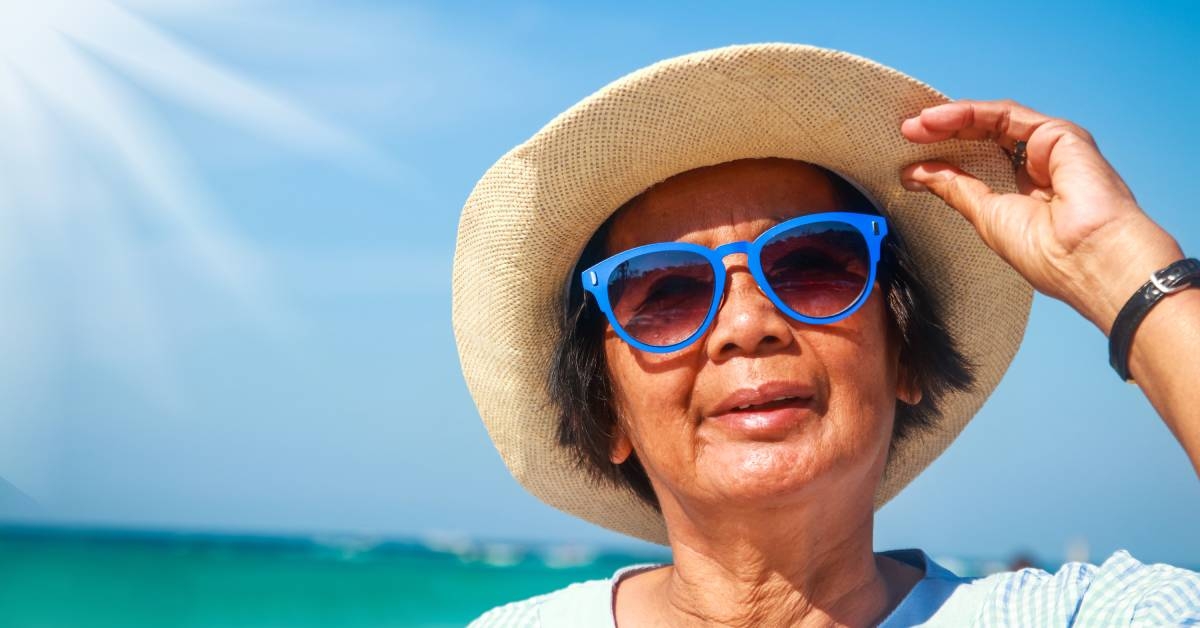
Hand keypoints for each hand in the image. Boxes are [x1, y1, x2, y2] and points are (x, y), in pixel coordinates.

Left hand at [899, 99, 1183, 333]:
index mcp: (1023, 192)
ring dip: (951, 119)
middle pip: (982, 138)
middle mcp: (1037, 166)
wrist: (1089, 259)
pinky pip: (1006, 115)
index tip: (905, 157)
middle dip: (941, 133)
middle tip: (905, 132)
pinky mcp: (1060, 134)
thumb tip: (914, 174)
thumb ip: (954, 189)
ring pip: (992, 121)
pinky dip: (971, 113)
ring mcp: (1049, 148)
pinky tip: (940, 119)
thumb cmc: (1047, 253)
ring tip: (916, 125)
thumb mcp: (985, 217)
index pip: (976, 162)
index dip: (942, 155)